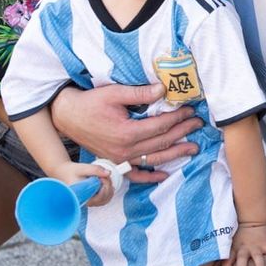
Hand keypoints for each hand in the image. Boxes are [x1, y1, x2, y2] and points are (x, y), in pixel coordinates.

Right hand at [49, 162, 113, 206]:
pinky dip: (107, 191)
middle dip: (108, 185)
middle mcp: (85, 202)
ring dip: (108, 188)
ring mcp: (89, 202)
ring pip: (105, 200)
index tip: (102, 178)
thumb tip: (108, 173)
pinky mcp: (91, 199)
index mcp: (82, 197)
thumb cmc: (70, 171)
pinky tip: (105, 183)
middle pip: (104, 199)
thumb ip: (96, 169)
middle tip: (103, 175)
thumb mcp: (83, 168)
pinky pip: (103, 199)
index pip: (99, 198)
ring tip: (102, 177)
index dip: (105, 188)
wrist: (63, 172)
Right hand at [51, 84, 201, 182]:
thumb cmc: (90, 102)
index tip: (190, 110)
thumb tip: (163, 88)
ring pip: (153, 159)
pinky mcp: (115, 163)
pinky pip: (135, 175)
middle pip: (161, 142)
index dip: (178, 117)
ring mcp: (120, 159)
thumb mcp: (115, 93)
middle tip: (197, 125)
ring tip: (192, 148)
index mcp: (127, 132)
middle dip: (182, 133)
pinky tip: (164, 176)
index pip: (161, 125)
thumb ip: (140, 93)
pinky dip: (150, 177)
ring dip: (175, 154)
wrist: (67, 116)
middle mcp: (125, 150)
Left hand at [221, 224, 265, 265]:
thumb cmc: (237, 236)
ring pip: (257, 257)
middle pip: (242, 259)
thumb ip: (223, 255)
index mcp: (234, 249)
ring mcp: (255, 246)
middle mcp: (244, 248)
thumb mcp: (228, 244)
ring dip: (259, 265)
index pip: (228, 261)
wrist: (250, 220)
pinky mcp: (265, 244)